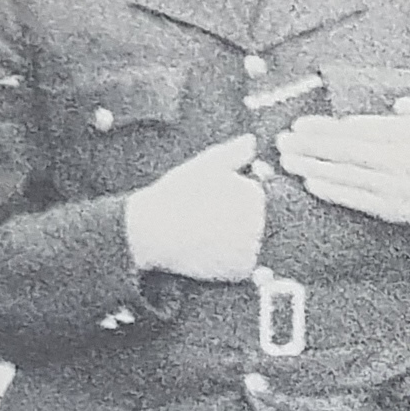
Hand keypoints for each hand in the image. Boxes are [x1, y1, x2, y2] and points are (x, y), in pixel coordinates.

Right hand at [123, 133, 266, 281]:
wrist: (151, 229)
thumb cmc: (176, 194)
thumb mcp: (205, 165)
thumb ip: (233, 153)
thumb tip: (252, 141)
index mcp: (254, 193)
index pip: (256, 199)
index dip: (231, 200)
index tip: (208, 202)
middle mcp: (258, 220)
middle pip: (255, 223)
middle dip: (235, 222)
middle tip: (204, 220)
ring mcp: (251, 246)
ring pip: (250, 245)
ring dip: (233, 243)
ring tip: (204, 235)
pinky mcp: (240, 269)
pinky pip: (243, 267)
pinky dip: (228, 263)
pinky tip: (207, 252)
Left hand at [276, 108, 409, 226]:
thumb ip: (406, 114)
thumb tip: (395, 103)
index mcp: (407, 135)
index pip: (359, 129)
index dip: (326, 127)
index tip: (301, 124)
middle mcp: (400, 160)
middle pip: (347, 151)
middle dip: (312, 145)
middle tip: (284, 140)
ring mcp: (394, 186)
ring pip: (347, 175)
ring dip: (314, 167)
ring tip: (288, 160)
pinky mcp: (391, 208)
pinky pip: (357, 199)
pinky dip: (333, 191)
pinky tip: (312, 183)